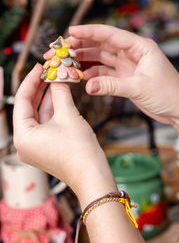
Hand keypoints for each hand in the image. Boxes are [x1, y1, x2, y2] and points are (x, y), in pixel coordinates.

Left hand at [13, 64, 116, 205]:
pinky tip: (59, 94)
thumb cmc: (79, 151)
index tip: (40, 67)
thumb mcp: (68, 115)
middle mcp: (24, 142)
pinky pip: (46, 123)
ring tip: (55, 79)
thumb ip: (60, 92)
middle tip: (48, 71)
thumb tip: (59, 76)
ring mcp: (35, 146)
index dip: (31, 80)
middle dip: (40, 88)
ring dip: (47, 97)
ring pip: (38, 114)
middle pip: (29, 107)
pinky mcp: (46, 147)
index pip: (22, 100)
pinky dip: (52, 109)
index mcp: (23, 136)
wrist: (92, 175)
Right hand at [44, 24, 178, 140]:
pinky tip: (81, 78)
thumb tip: (87, 86)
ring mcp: (127, 66)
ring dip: (84, 61)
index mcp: (140, 46)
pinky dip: (92, 76)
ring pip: (100, 59)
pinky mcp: (124, 78)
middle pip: (101, 45)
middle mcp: (131, 53)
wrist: (178, 110)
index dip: (89, 32)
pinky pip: (104, 74)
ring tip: (67, 64)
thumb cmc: (168, 94)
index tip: (71, 31)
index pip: (110, 34)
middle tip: (62, 50)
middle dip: (81, 46)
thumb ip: (111, 85)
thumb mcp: (139, 87)